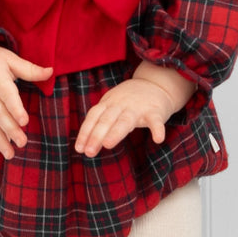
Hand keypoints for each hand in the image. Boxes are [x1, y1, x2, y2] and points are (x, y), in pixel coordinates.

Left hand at [74, 62, 195, 157]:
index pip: (93, 116)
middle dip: (96, 135)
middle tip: (89, 152)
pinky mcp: (156, 111)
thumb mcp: (112, 106)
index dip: (85, 132)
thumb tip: (85, 146)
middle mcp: (121, 104)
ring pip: (126, 120)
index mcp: (108, 103)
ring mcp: (138, 107)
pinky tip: (158, 139)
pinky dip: (157, 129)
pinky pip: (156, 121)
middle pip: (106, 120)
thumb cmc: (129, 101)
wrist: (156, 84)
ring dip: (116, 132)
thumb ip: (101, 122)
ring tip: (107, 144)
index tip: (79, 149)